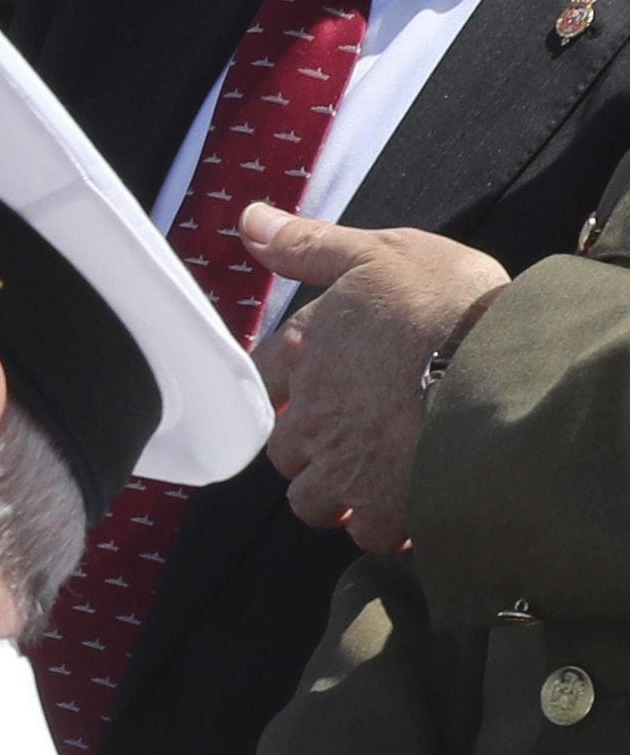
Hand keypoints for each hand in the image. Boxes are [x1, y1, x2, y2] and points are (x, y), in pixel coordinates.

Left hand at [246, 207, 507, 550]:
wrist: (504, 363)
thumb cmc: (445, 303)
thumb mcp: (377, 254)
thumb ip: (309, 246)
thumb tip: (250, 220)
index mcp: (302, 353)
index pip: (263, 379)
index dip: (287, 388)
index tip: (311, 393)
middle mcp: (311, 414)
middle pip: (285, 448)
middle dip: (312, 448)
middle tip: (353, 440)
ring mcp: (342, 465)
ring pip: (313, 499)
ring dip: (338, 495)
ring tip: (375, 481)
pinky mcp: (382, 505)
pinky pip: (368, 533)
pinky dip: (385, 528)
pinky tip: (410, 512)